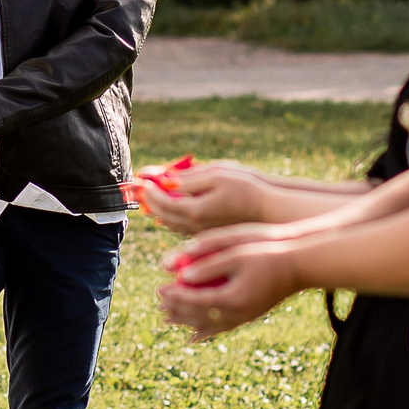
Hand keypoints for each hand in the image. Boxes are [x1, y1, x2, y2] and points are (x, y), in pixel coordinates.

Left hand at [143, 161, 274, 233]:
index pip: (162, 201)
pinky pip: (183, 227)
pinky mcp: (210, 233)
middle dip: (149, 200)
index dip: (149, 189)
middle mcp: (196, 226)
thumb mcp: (216, 175)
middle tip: (138, 188)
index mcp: (195, 211)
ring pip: (172, 224)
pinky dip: (171, 218)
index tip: (140, 178)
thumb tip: (164, 179)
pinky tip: (169, 211)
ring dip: (158, 210)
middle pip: (163, 215)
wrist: (270, 209)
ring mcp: (203, 232)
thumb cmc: (246, 187)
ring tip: (149, 198)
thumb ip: (188, 179)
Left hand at [158, 224, 305, 340]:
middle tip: (158, 305)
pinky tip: (196, 336)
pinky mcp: (252, 314)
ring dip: (188, 322)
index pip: (194, 300)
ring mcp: (246, 316)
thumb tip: (179, 273)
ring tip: (168, 320)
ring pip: (210, 325)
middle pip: (199, 316)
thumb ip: (207, 263)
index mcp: (232, 298)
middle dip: (177, 310)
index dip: (174, 296)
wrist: (302, 263)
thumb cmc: (268, 250)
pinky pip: (224, 327)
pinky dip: (207, 331)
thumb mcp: (235, 251)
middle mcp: (238, 313)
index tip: (159, 290)